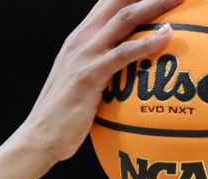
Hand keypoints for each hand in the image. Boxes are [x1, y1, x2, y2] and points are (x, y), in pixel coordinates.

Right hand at [11, 0, 181, 163]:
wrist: (39, 136)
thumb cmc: (64, 116)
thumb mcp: (81, 81)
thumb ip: (101, 67)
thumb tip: (126, 71)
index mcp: (80, 37)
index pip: (108, 3)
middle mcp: (81, 39)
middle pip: (118, 1)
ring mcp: (85, 54)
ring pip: (124, 18)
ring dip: (155, 4)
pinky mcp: (90, 74)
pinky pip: (124, 53)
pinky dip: (148, 42)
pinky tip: (168, 35)